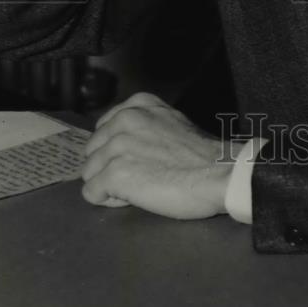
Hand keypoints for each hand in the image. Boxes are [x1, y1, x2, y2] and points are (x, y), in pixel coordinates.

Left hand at [81, 92, 236, 219]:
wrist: (218, 172)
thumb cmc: (201, 154)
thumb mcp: (172, 121)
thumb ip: (145, 124)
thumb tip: (126, 141)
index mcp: (138, 105)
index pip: (103, 128)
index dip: (116, 149)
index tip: (136, 159)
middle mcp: (124, 120)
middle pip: (93, 151)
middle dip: (109, 166)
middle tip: (139, 176)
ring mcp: (117, 146)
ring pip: (89, 173)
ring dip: (109, 185)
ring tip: (138, 188)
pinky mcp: (115, 174)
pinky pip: (91, 193)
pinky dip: (108, 201)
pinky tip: (133, 199)